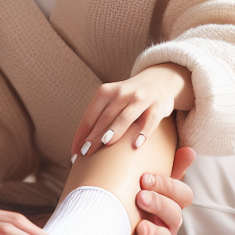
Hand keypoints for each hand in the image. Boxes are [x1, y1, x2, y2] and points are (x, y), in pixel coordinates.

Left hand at [72, 64, 194, 157]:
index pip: (89, 117)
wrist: (160, 80)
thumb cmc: (129, 98)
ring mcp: (141, 98)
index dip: (81, 135)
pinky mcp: (157, 105)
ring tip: (105, 144)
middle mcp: (122, 93)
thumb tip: (81, 147)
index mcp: (106, 92)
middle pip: (105, 118)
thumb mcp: (112, 101)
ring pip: (125, 117)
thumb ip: (99, 118)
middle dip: (94, 136)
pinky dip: (143, 132)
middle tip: (85, 153)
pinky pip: (150, 120)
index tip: (74, 154)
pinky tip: (136, 144)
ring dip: (115, 130)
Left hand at [107, 146, 195, 234]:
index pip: (183, 196)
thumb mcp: (141, 182)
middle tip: (141, 196)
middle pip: (175, 217)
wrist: (92, 225)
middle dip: (160, 205)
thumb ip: (164, 167)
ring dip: (155, 233)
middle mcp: (165, 225)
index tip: (145, 178)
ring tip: (141, 226)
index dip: (169, 187)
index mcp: (169, 204)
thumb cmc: (124, 199)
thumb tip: (189, 150)